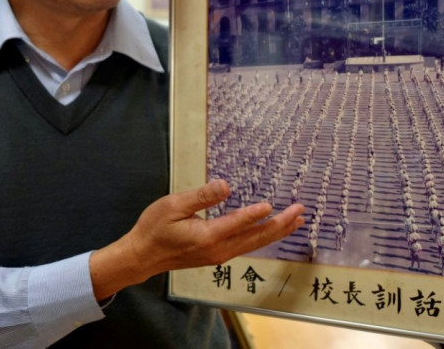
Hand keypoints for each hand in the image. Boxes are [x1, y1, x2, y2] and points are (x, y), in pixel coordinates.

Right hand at [90, 179, 304, 299]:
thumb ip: (201, 197)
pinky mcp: (218, 256)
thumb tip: (226, 186)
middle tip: (301, 211)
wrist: (142, 257)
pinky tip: (273, 230)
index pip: (237, 224)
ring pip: (255, 244)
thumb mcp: (172, 206)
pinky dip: (264, 238)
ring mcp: (220, 256)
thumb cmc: (154, 229)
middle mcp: (218, 250)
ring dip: (277, 232)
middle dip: (281, 224)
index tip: (272, 205)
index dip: (255, 215)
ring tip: (297, 221)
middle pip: (256, 238)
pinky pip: (247, 247)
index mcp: (206, 237)